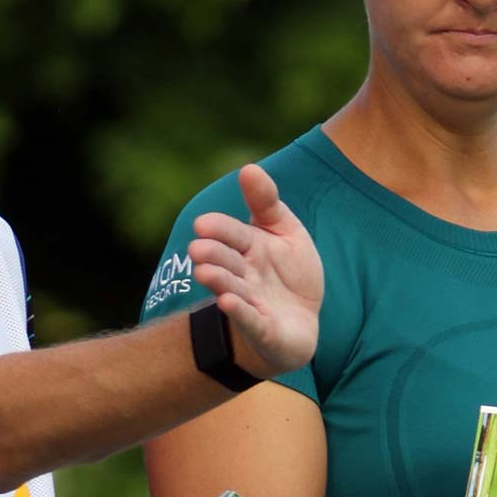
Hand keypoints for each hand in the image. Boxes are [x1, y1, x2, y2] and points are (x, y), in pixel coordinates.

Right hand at [186, 164, 322, 377]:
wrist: (299, 321)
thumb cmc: (288, 273)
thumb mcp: (285, 231)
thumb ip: (267, 202)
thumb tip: (248, 167)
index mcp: (249, 247)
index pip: (232, 234)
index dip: (220, 229)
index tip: (203, 223)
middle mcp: (244, 274)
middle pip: (226, 262)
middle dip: (213, 255)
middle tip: (198, 248)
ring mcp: (251, 302)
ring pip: (232, 289)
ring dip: (218, 281)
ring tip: (203, 272)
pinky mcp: (262, 329)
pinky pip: (250, 319)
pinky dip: (240, 311)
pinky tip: (227, 301)